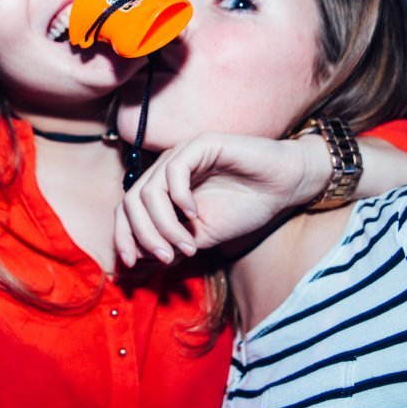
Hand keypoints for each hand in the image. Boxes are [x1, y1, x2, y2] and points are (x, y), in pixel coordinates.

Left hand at [115, 133, 330, 265]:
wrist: (283, 188)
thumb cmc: (245, 209)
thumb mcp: (201, 237)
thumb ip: (171, 244)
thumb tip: (137, 260)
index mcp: (162, 189)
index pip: (127, 210)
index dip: (123, 236)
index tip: (130, 262)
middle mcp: (166, 171)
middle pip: (131, 201)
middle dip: (143, 235)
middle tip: (166, 258)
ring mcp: (182, 155)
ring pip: (148, 190)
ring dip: (163, 225)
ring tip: (187, 245)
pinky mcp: (201, 144)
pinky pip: (174, 171)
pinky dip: (179, 198)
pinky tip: (195, 214)